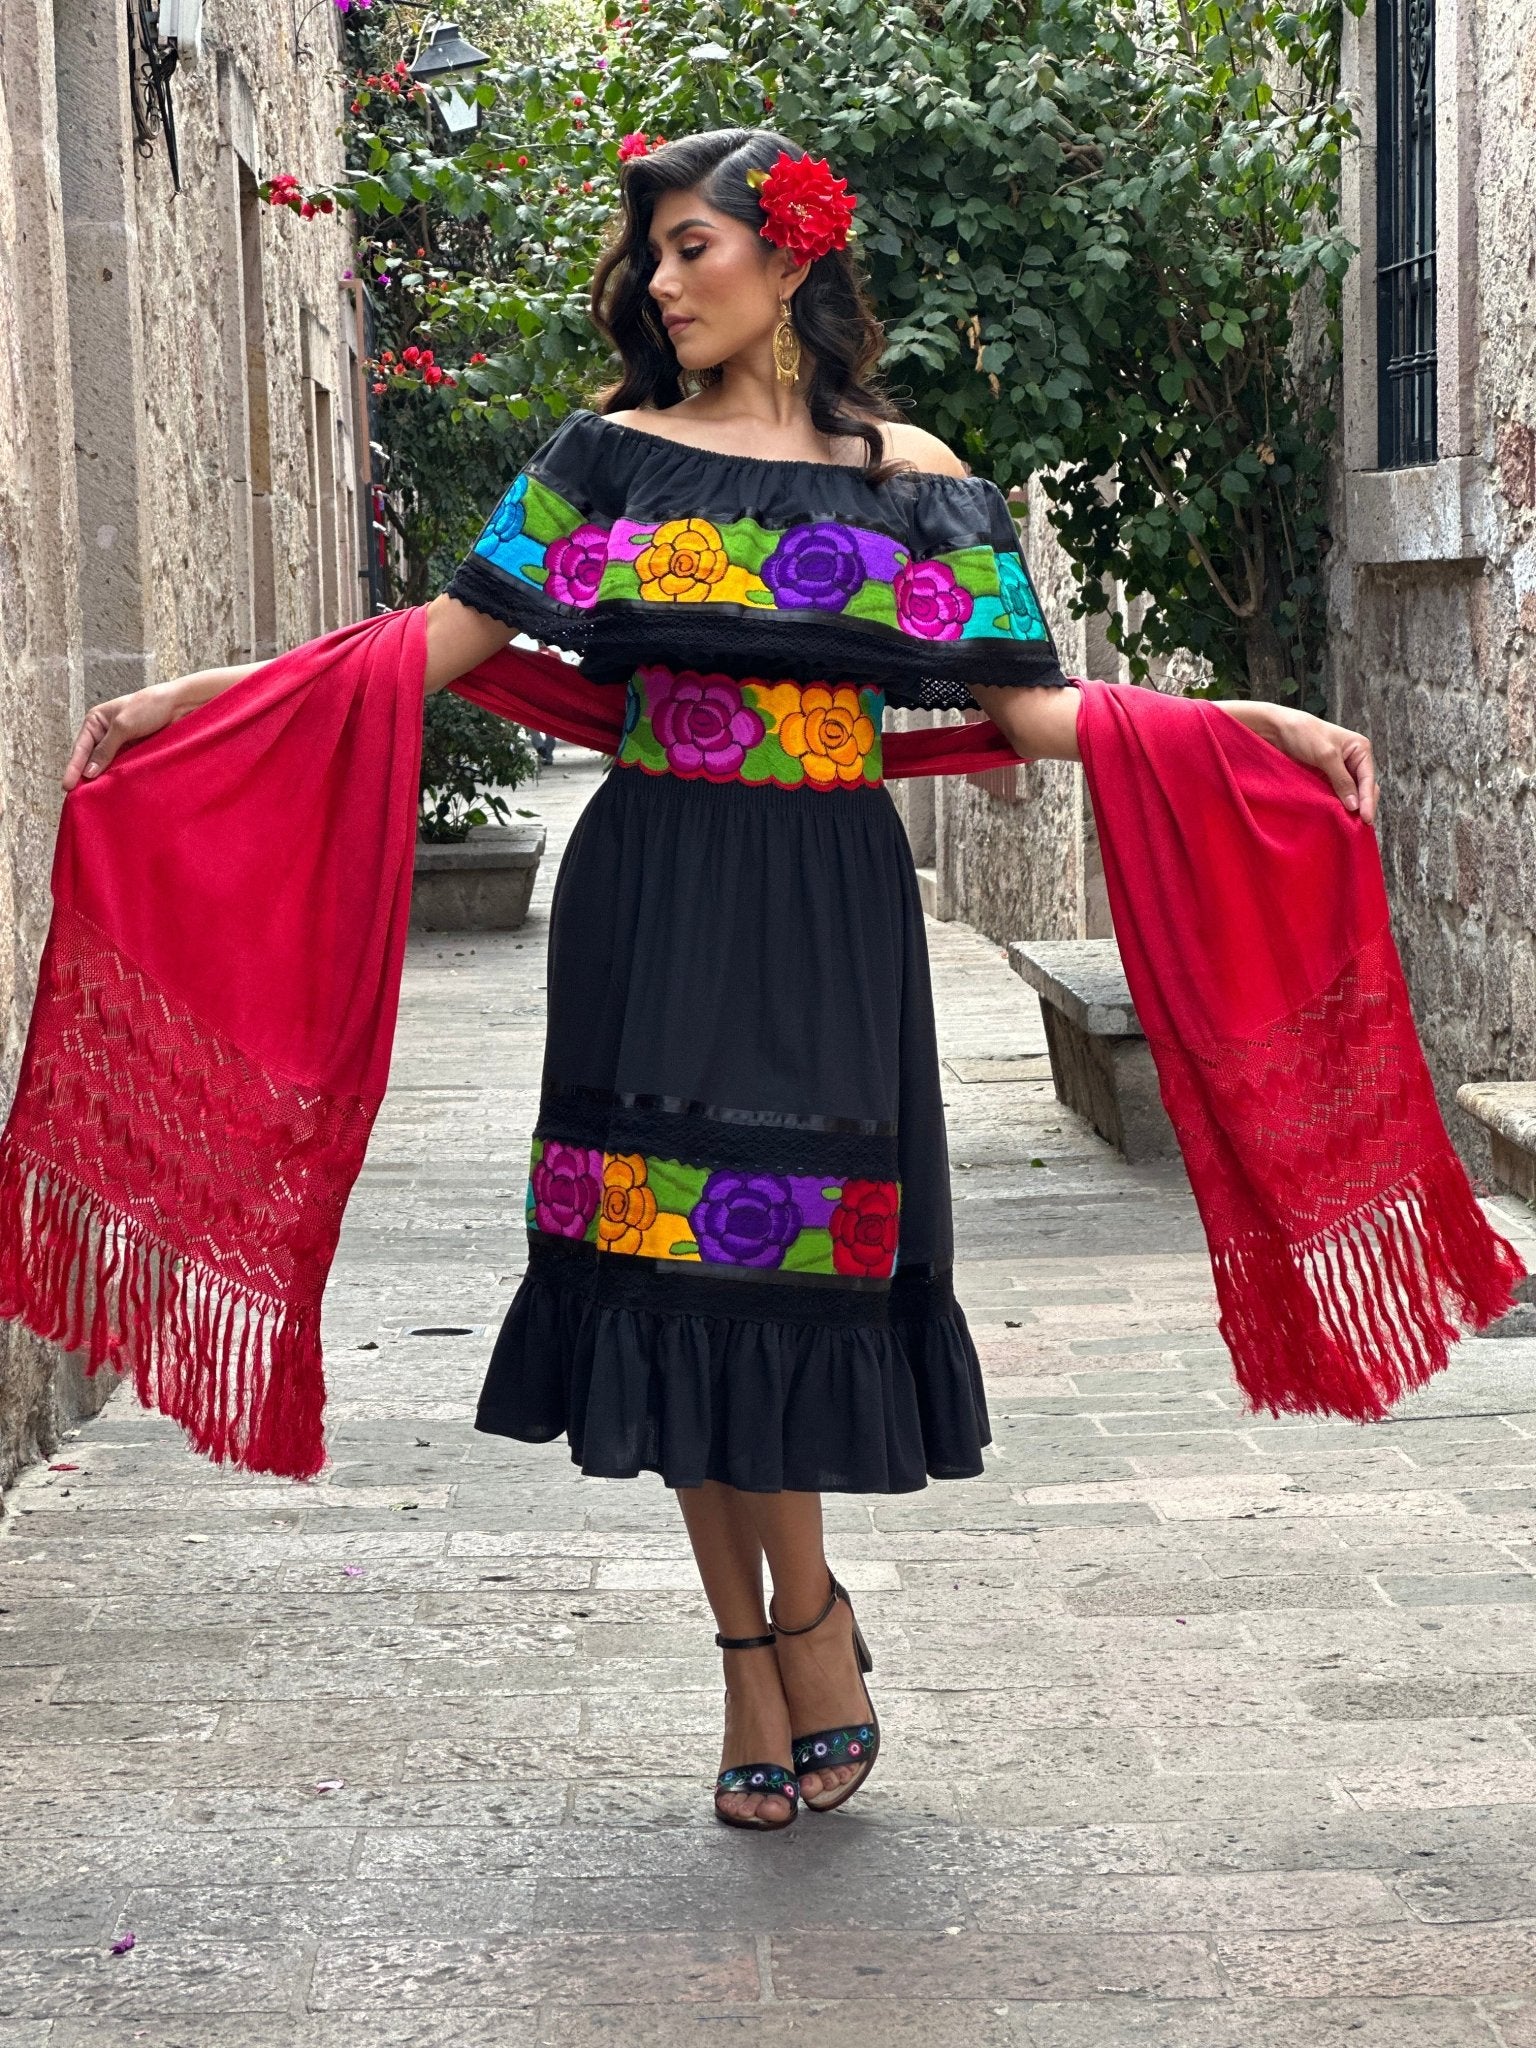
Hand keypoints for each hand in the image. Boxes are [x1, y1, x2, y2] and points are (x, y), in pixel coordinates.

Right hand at [62, 683, 183, 791]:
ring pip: (106, 765)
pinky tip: (112, 789)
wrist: (178, 705)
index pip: (80, 748)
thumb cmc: (149, 707)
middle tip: (75, 796)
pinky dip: (116, 777)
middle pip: (90, 759)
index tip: (67, 785)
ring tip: (90, 798)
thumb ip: (106, 749)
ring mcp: (119, 744)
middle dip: (83, 776)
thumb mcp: (123, 726)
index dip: (73, 768)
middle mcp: (104, 734)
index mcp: (96, 722)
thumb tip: (89, 772)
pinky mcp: (133, 751)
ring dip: (100, 779)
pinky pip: (121, 767)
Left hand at [1267, 707, 1378, 824]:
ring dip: (1350, 808)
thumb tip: (1355, 805)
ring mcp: (1340, 769)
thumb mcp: (1326, 755)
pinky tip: (1337, 816)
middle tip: (1359, 826)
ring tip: (1350, 826)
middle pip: (1364, 788)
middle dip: (1363, 805)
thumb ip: (1342, 780)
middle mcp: (1353, 759)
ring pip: (1350, 793)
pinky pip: (1336, 793)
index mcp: (1360, 749)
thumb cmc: (1304, 734)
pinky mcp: (1325, 776)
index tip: (1366, 818)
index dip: (1368, 800)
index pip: (1368, 779)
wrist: (1278, 729)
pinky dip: (1337, 804)